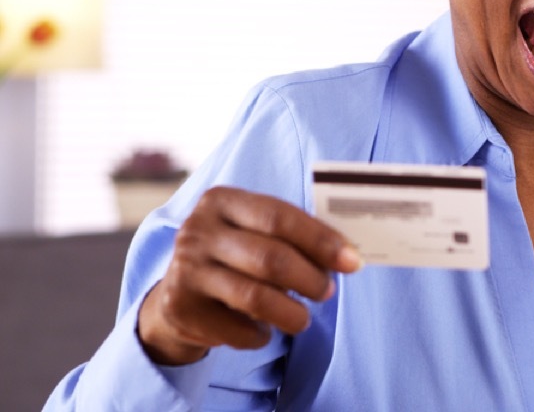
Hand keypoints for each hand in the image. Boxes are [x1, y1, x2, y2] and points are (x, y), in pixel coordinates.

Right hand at [136, 186, 362, 364]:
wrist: (179, 292)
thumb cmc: (236, 255)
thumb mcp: (257, 233)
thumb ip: (296, 236)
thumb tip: (349, 255)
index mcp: (222, 200)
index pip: (279, 216)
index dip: (321, 240)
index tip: (352, 262)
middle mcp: (197, 230)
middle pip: (271, 258)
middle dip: (311, 279)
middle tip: (327, 292)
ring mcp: (185, 269)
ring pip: (256, 297)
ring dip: (292, 313)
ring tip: (303, 319)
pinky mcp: (180, 308)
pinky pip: (237, 329)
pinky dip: (261, 335)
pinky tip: (264, 330)